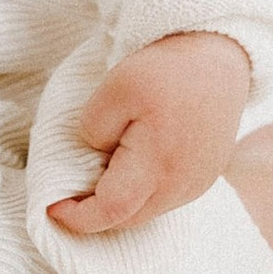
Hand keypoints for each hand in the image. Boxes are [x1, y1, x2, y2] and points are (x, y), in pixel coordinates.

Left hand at [46, 31, 252, 236]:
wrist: (220, 55)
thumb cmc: (168, 69)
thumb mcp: (116, 88)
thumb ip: (94, 128)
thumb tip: (94, 151)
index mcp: (157, 166)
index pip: (110, 211)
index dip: (78, 216)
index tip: (52, 206)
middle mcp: (182, 185)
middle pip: (129, 218)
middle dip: (96, 212)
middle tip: (71, 191)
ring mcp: (198, 183)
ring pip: (149, 210)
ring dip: (121, 203)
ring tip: (100, 175)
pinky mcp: (207, 175)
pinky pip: (167, 197)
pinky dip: (142, 192)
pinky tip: (131, 166)